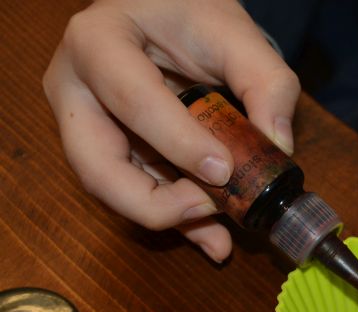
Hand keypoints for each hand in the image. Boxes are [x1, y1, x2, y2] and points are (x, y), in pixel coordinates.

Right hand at [43, 0, 299, 260]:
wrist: (162, 11)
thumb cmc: (189, 13)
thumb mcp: (233, 32)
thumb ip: (266, 81)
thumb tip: (278, 148)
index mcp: (98, 43)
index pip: (132, 99)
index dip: (177, 142)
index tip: (226, 170)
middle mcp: (74, 90)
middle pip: (97, 167)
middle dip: (155, 202)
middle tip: (211, 209)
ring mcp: (82, 126)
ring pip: (113, 192)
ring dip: (170, 220)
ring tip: (221, 238)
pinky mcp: (106, 152)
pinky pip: (136, 194)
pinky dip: (176, 220)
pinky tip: (213, 239)